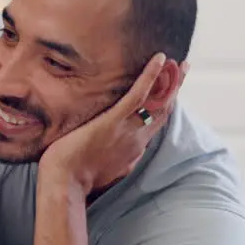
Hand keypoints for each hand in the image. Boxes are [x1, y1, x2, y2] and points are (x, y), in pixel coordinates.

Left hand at [41, 53, 170, 193]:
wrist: (64, 185)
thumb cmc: (73, 180)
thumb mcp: (101, 172)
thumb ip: (112, 161)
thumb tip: (111, 156)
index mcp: (133, 151)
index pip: (153, 125)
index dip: (164, 108)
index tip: (169, 94)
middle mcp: (137, 140)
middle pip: (163, 111)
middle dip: (174, 89)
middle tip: (181, 69)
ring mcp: (127, 130)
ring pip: (158, 102)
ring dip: (170, 80)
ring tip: (176, 62)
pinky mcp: (113, 121)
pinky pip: (137, 95)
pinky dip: (150, 76)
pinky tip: (158, 60)